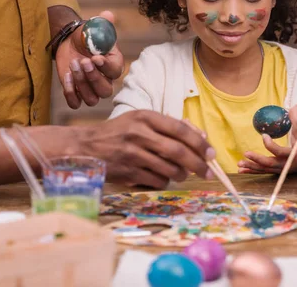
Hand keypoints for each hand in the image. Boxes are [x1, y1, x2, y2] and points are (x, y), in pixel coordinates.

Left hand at [55, 10, 124, 108]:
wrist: (70, 42)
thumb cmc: (86, 36)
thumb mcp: (95, 27)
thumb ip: (103, 23)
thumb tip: (107, 16)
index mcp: (114, 64)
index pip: (115, 71)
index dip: (106, 67)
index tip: (95, 57)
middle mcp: (106, 80)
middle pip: (105, 90)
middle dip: (93, 78)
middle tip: (82, 61)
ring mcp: (91, 89)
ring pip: (92, 99)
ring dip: (81, 84)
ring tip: (73, 64)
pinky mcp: (76, 93)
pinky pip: (76, 103)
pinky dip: (70, 93)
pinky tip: (66, 76)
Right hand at [86, 110, 215, 188]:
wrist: (85, 147)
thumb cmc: (118, 132)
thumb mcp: (141, 121)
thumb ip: (169, 127)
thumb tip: (201, 138)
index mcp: (146, 117)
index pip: (181, 130)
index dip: (200, 143)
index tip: (211, 153)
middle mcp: (139, 134)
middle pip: (178, 152)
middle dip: (198, 164)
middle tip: (208, 172)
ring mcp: (132, 154)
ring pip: (170, 169)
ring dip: (182, 174)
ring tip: (183, 173)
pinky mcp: (127, 172)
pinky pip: (157, 180)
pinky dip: (165, 181)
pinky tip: (163, 176)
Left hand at [237, 134, 296, 173]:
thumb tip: (291, 114)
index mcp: (292, 156)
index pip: (279, 152)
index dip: (270, 145)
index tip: (263, 135)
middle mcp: (285, 165)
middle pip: (269, 163)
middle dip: (256, 159)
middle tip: (246, 153)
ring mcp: (279, 170)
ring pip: (263, 169)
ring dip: (250, 166)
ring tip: (239, 164)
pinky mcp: (275, 172)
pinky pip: (262, 172)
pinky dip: (251, 171)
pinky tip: (241, 170)